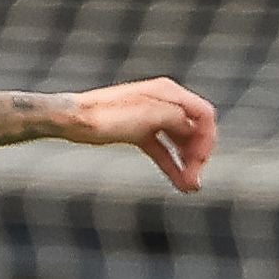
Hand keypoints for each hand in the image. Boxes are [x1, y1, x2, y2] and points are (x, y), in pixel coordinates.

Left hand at [60, 79, 217, 191]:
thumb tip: (195, 128)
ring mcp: (151, 117)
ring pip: (179, 141)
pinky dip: (172, 164)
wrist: (72, 120)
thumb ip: (176, 119)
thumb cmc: (106, 116)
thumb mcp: (147, 116)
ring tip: (190, 187)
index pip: (204, 114)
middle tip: (195, 180)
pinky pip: (163, 149)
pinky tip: (179, 182)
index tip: (200, 162)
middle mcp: (163, 101)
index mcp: (168, 92)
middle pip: (193, 128)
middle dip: (197, 154)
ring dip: (186, 163)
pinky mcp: (138, 131)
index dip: (207, 139)